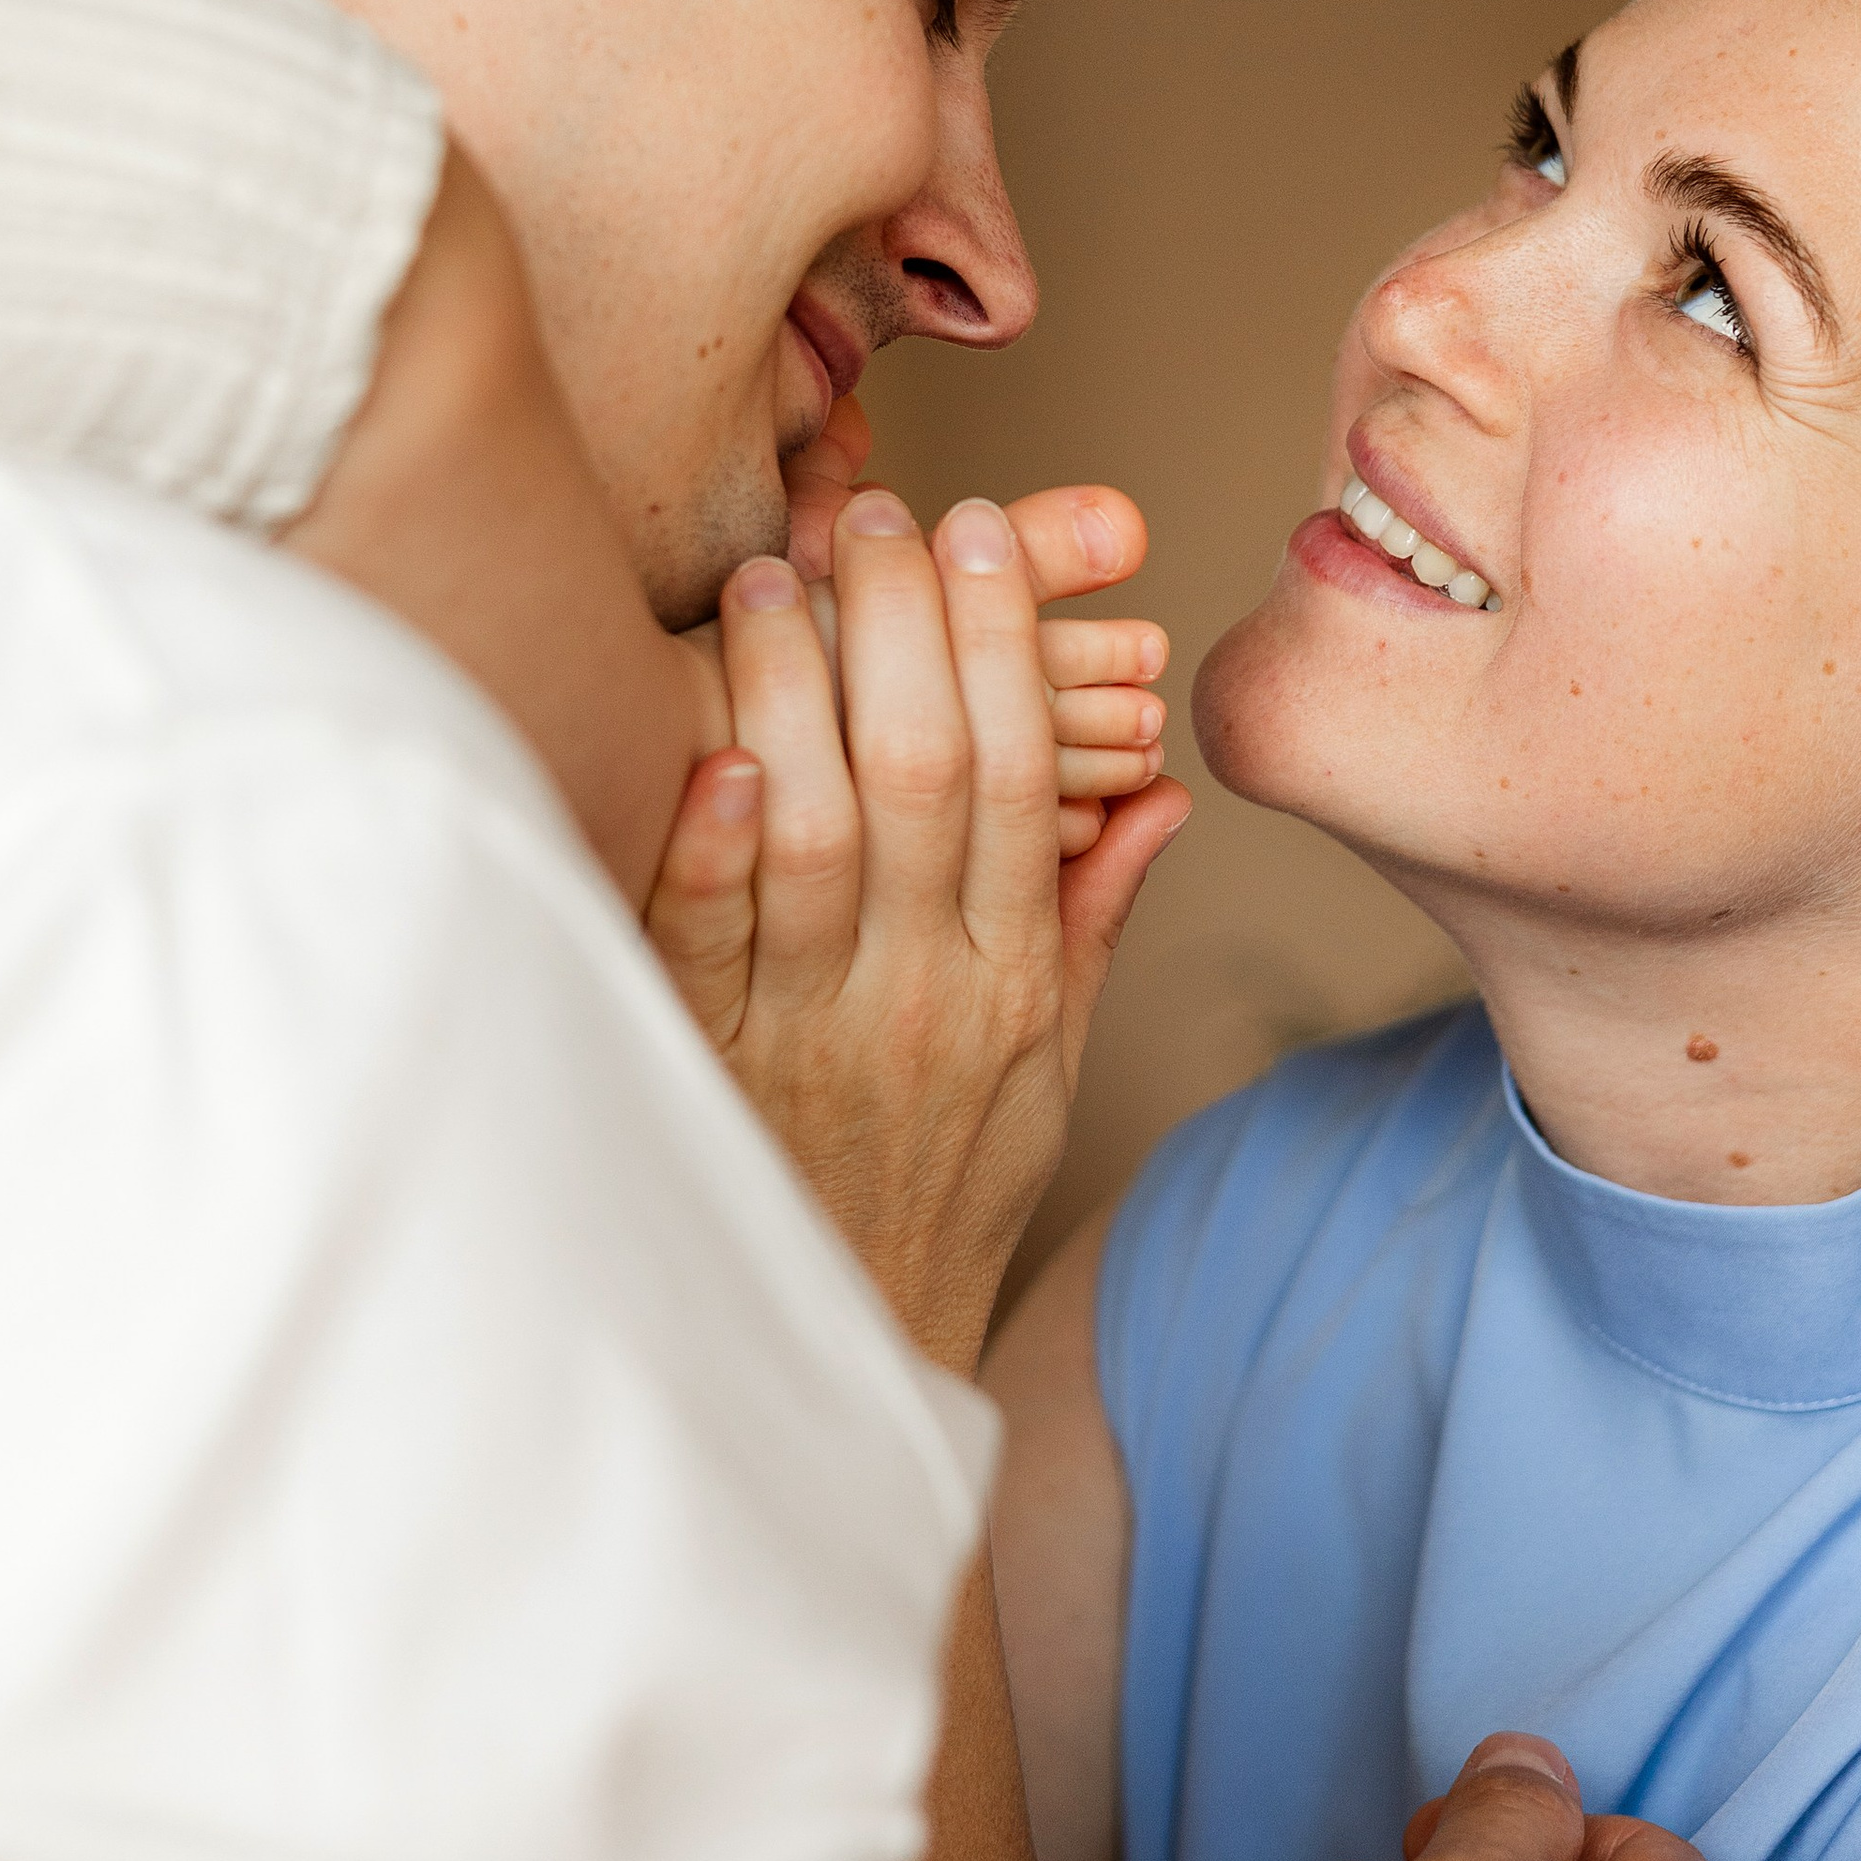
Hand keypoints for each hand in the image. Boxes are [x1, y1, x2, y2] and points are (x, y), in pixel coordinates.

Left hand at [649, 477, 1188, 1369]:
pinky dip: (711, 842)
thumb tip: (1152, 794)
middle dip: (898, 622)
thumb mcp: (1051, 1062)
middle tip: (869, 512)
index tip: (982, 532)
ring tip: (768, 579)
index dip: (1003, 640)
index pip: (1017, 772)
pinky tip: (710, 748)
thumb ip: (1091, 915)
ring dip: (790, 690)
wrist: (855, 1347)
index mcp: (1014, 978)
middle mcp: (921, 993)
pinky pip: (709, 940)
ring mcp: (812, 1029)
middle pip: (920, 772)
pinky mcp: (708, 1064)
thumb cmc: (944, 1189)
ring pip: (812, 829)